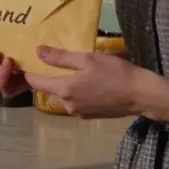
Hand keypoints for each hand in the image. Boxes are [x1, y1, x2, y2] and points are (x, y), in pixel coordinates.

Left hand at [23, 45, 152, 119]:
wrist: (139, 94)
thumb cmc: (114, 72)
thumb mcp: (87, 59)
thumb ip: (61, 57)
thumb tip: (37, 52)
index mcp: (64, 90)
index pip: (36, 83)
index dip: (30, 73)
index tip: (28, 62)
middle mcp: (68, 105)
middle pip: (48, 91)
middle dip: (47, 80)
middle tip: (52, 64)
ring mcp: (78, 112)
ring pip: (62, 98)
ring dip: (62, 87)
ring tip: (71, 72)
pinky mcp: (89, 116)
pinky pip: (74, 103)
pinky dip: (74, 94)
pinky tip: (86, 84)